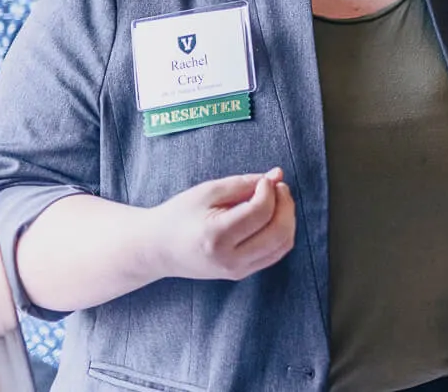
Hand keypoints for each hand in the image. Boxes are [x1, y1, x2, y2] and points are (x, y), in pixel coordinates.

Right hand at [147, 168, 295, 281]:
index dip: (269, 190)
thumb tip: (277, 174)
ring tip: (275, 199)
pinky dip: (282, 232)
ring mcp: (237, 270)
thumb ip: (244, 183)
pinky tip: (271, 216)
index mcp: (216, 236)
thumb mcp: (208, 192)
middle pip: (279, 231)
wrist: (159, 249)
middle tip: (278, 186)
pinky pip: (276, 253)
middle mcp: (229, 259)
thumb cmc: (180, 215)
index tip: (264, 179)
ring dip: (288, 218)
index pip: (261, 212)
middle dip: (286, 204)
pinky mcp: (242, 273)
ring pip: (283, 244)